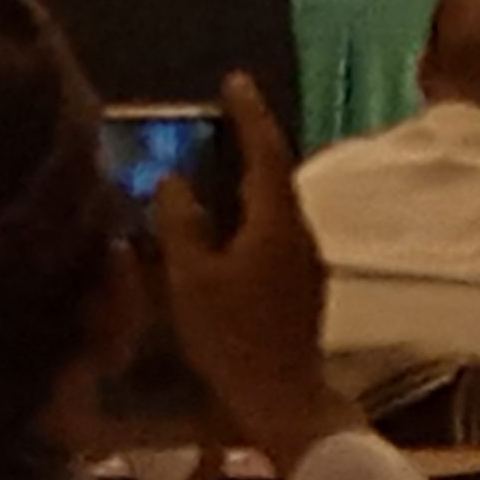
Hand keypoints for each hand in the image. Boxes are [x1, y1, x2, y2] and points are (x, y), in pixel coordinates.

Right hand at [155, 74, 360, 477]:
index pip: (266, 152)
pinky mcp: (300, 287)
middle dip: (249, 142)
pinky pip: (273, 233)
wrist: (283, 400)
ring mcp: (306, 262)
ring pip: (275, 206)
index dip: (250, 114)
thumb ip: (181, 224)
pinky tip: (226, 225)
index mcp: (278, 222)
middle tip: (222, 116)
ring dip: (248, 180)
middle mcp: (300, 234)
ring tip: (216, 164)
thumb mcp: (191, 280)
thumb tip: (174, 180)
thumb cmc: (232, 339)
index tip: (235, 80)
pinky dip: (249, 215)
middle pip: (276, 175)